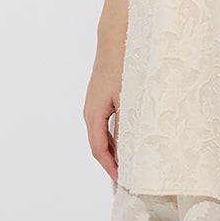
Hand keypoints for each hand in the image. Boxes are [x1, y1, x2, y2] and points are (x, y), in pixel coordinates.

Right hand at [83, 49, 122, 180]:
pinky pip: (106, 124)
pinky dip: (115, 136)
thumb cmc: (122, 65)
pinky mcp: (102, 97)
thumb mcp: (127, 98)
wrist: (115, 38)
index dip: (110, 168)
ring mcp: (95, 104)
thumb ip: (126, 124)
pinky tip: (128, 139)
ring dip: (114, 150)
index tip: (122, 182)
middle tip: (127, 179)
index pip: (99, 150)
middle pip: (99, 145)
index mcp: (93, 115)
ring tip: (129, 164)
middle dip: (112, 163)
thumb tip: (128, 150)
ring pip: (102, 134)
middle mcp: (90, 112)